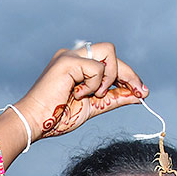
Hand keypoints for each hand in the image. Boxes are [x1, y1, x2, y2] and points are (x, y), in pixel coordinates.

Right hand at [14, 42, 145, 141]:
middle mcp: (74, 55)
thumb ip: (114, 98)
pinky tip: (78, 95)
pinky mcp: (67, 61)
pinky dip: (93, 84)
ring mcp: (70, 56)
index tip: (141, 92)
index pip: (109, 63)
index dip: (128, 76)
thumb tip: (139, 96)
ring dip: (108, 77)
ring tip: (94, 95)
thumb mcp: (93, 107)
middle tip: (139, 92)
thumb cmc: (57, 117)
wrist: (35, 123)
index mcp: (78, 65)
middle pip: (112, 54)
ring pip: (108, 51)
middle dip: (128, 74)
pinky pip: (96, 67)